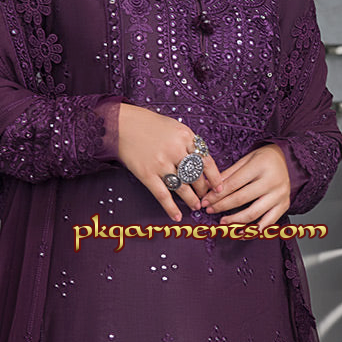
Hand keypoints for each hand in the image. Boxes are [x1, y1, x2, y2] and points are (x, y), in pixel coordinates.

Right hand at [116, 103, 222, 220]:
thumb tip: (203, 165)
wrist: (123, 124)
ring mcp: (161, 163)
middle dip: (203, 190)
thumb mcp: (175, 128)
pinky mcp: (147, 174)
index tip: (219, 188)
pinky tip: (177, 216)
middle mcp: (175, 150)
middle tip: (206, 198)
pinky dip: (170, 208)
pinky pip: (162, 194)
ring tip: (196, 207)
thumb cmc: (151, 126)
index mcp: (186, 137)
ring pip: (183, 187)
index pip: (207, 161)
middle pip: (196, 176)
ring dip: (191, 200)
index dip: (215, 177)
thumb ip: (189, 144)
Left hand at [200, 144, 289, 229]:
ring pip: (254, 213)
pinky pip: (269, 222)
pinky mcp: (285, 204)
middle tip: (210, 210)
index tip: (205, 201)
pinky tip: (243, 232)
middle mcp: (272, 181)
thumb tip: (208, 188)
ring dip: (235, 221)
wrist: (288, 159)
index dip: (216, 195)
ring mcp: (280, 194)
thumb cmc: (263, 159)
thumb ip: (228, 174)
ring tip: (223, 222)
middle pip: (241, 199)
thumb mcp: (245, 160)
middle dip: (222, 206)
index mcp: (260, 166)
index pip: (233, 184)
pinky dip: (255, 230)